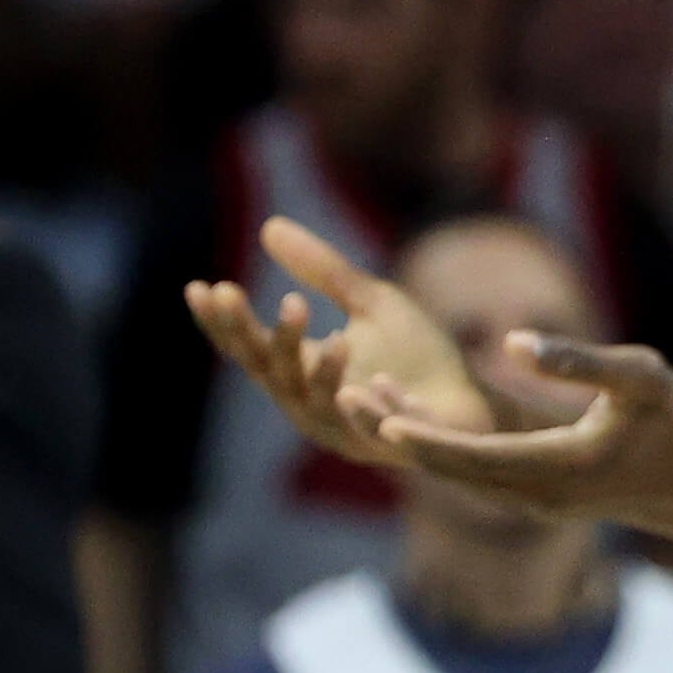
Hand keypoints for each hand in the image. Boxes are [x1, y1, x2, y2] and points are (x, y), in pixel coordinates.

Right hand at [183, 217, 487, 473]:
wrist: (472, 400)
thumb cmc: (417, 354)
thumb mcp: (371, 302)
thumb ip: (324, 271)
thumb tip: (269, 225)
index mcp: (298, 370)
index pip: (247, 346)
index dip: (223, 321)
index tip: (200, 287)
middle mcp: (308, 403)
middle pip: (271, 374)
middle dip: (262, 337)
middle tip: (240, 296)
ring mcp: (344, 430)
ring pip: (316, 404)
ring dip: (319, 372)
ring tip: (333, 337)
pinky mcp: (386, 447)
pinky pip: (370, 431)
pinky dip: (366, 411)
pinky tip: (364, 388)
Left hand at [357, 330, 672, 542]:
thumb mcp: (641, 378)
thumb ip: (578, 361)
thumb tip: (509, 342)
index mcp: (562, 467)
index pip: (476, 454)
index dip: (426, 434)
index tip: (378, 413)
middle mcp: (540, 496)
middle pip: (453, 468)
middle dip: (400, 433)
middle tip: (346, 397)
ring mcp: (538, 504)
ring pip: (459, 474)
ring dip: (415, 439)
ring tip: (365, 397)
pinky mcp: (539, 499)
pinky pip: (476, 476)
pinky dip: (441, 448)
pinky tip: (413, 419)